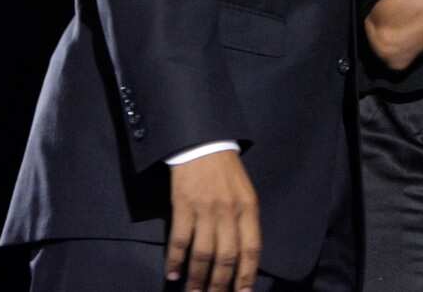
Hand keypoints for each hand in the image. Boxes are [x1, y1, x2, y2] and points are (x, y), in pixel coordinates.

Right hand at [166, 150, 260, 291]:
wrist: (204, 144)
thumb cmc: (226, 172)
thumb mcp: (246, 193)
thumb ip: (245, 221)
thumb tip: (243, 256)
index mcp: (249, 208)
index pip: (251, 249)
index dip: (247, 275)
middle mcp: (229, 212)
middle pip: (226, 257)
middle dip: (220, 284)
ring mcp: (205, 210)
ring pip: (203, 254)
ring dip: (197, 278)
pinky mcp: (183, 206)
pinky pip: (179, 240)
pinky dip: (175, 260)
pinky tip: (171, 274)